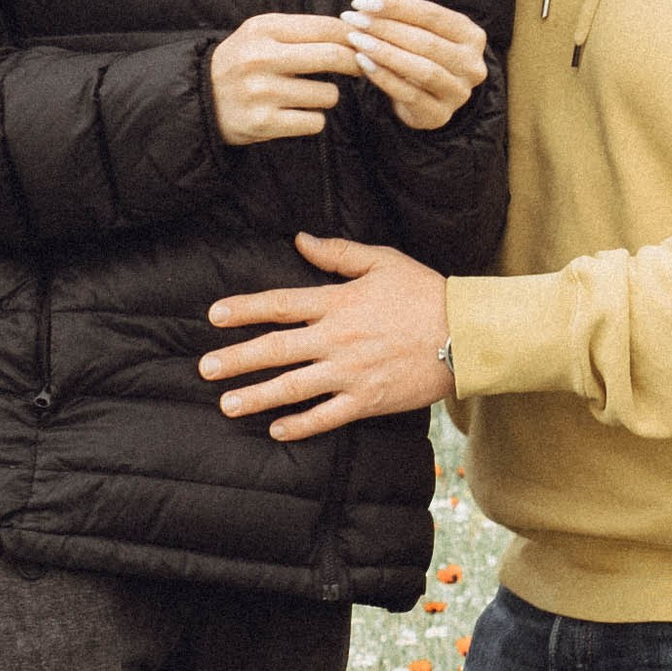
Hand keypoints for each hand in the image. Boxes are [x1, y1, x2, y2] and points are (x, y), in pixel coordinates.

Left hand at [201, 234, 451, 437]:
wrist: (466, 335)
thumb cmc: (426, 293)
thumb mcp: (383, 261)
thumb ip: (338, 253)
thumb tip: (300, 240)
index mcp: (338, 303)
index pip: (280, 305)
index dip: (244, 309)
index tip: (214, 316)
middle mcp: (337, 339)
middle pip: (276, 350)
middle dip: (237, 360)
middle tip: (205, 369)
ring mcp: (351, 373)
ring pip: (294, 387)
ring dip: (257, 396)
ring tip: (227, 405)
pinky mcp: (368, 400)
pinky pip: (327, 416)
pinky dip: (301, 426)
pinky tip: (276, 431)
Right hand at [210, 13, 360, 145]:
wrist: (202, 97)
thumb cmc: (244, 62)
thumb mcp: (263, 33)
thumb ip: (304, 30)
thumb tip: (355, 30)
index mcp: (263, 29)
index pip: (325, 27)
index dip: (353, 35)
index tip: (364, 43)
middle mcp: (261, 58)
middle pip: (332, 56)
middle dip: (355, 62)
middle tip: (361, 66)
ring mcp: (262, 92)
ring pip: (328, 94)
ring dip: (327, 96)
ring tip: (307, 94)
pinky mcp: (264, 122)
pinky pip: (315, 122)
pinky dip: (312, 119)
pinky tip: (296, 113)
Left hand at [342, 0, 488, 130]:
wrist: (430, 102)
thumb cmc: (422, 58)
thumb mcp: (414, 32)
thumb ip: (393, 14)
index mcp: (471, 35)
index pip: (432, 14)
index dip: (396, 6)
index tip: (362, 2)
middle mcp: (472, 64)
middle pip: (426, 41)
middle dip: (385, 28)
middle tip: (353, 20)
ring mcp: (459, 92)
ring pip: (422, 69)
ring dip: (385, 52)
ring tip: (356, 40)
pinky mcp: (440, 115)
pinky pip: (410, 94)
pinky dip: (384, 77)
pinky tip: (363, 63)